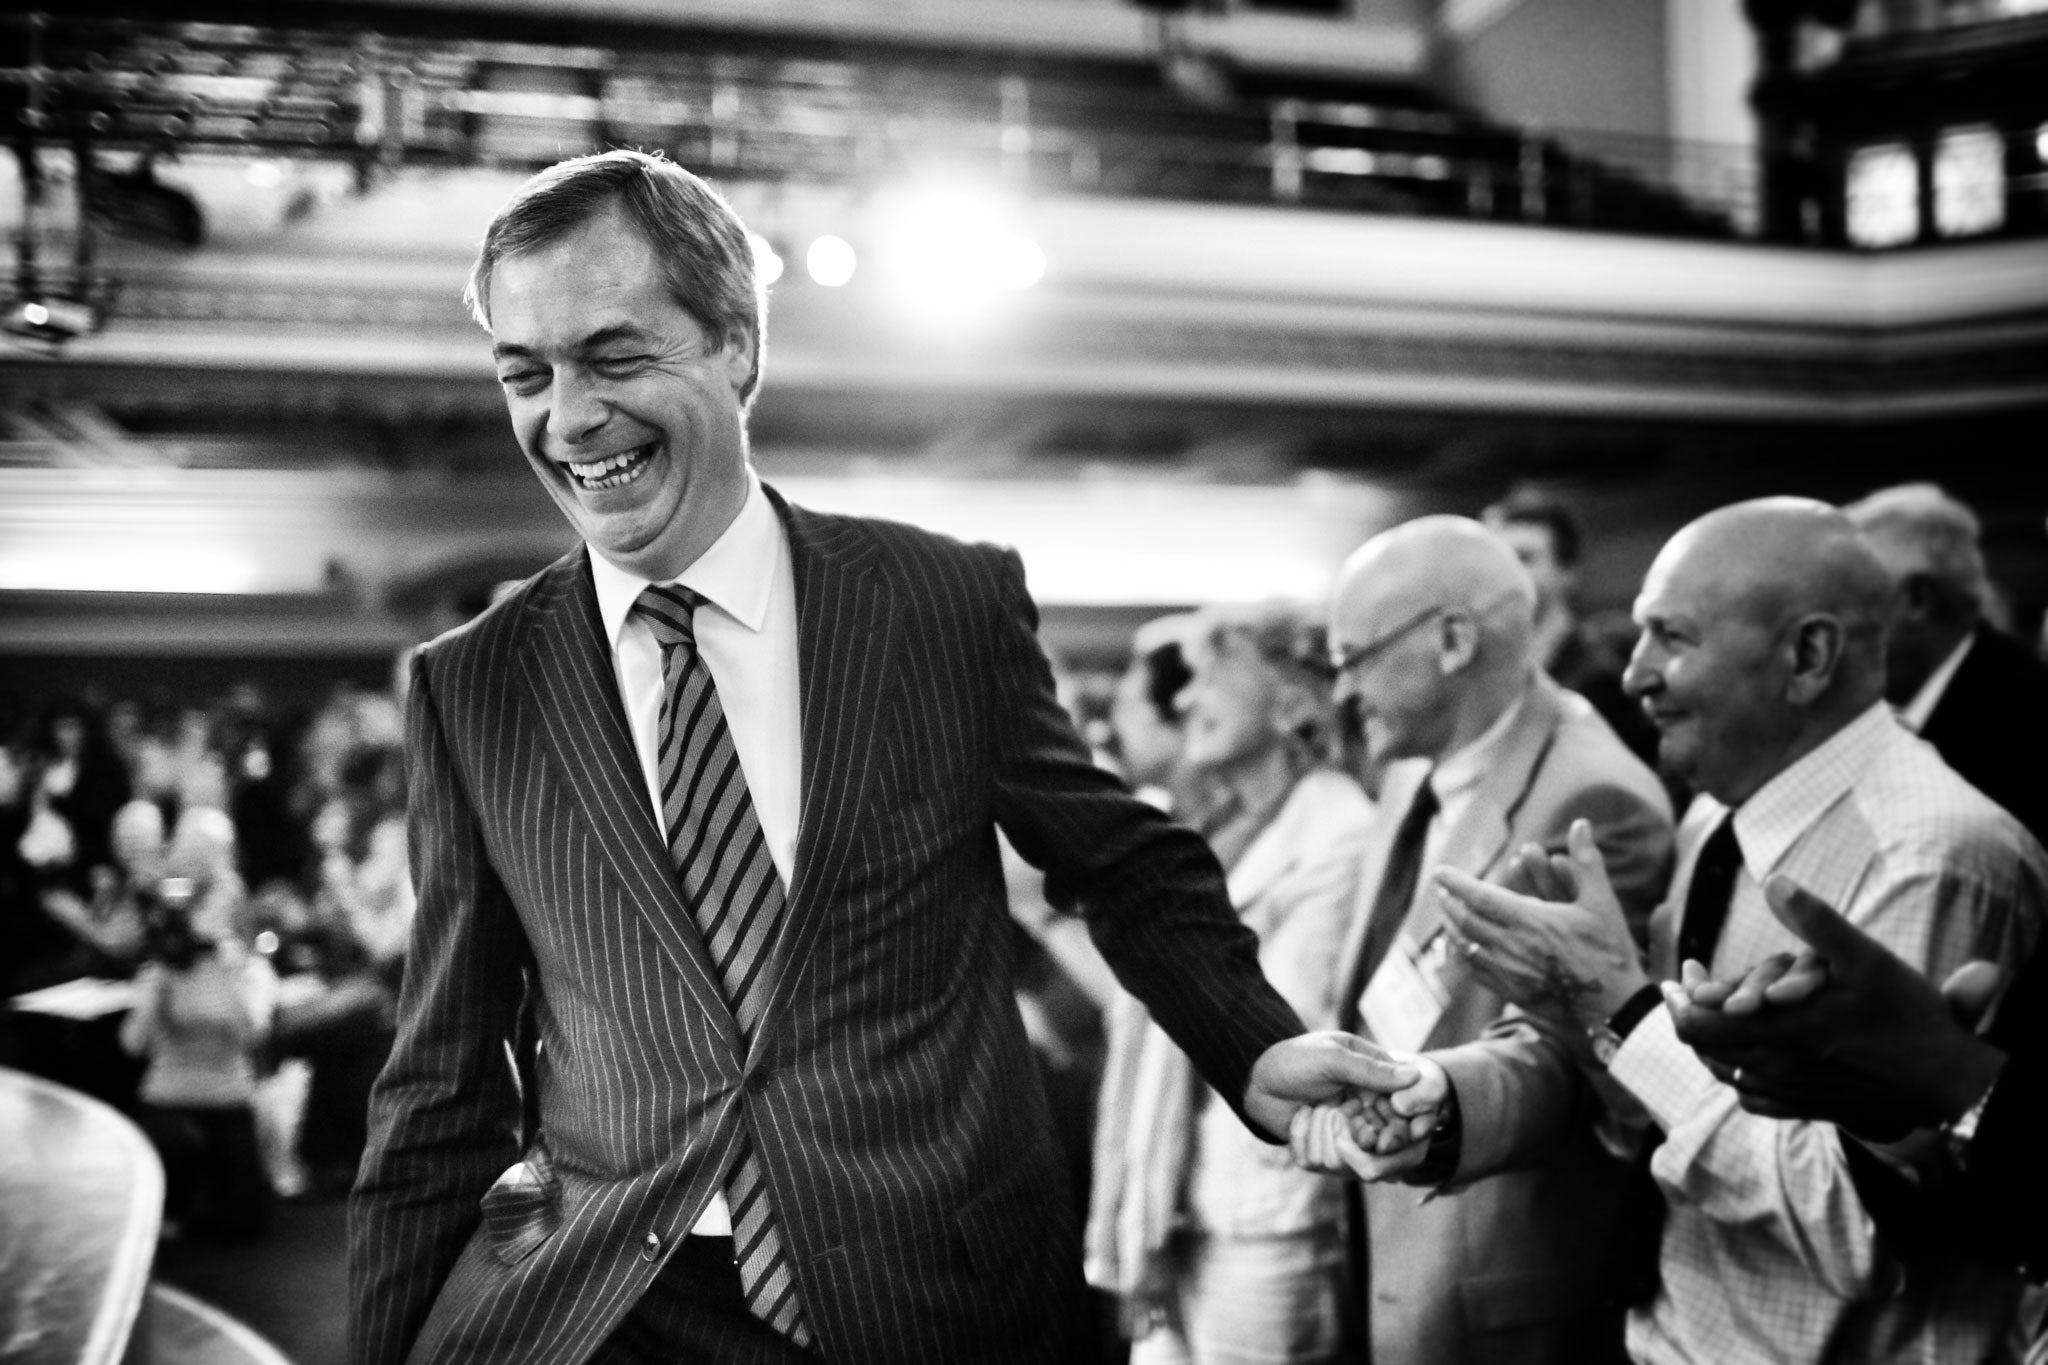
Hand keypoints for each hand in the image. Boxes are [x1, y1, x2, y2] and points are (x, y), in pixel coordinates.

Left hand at [1288, 1054, 1449, 1181]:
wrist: (1256, 1078)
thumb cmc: (1295, 1059)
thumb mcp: (1331, 1056)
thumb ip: (1371, 1070)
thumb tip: (1414, 1076)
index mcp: (1380, 1088)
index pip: (1407, 1121)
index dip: (1399, 1134)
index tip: (1377, 1136)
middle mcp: (1369, 1117)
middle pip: (1387, 1154)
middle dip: (1359, 1142)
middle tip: (1335, 1116)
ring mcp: (1347, 1138)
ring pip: (1351, 1163)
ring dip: (1325, 1134)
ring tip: (1314, 1109)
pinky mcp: (1324, 1152)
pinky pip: (1322, 1164)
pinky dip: (1306, 1141)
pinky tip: (1300, 1118)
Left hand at [1432, 819, 1649, 1030]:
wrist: (1616, 1009)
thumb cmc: (1610, 952)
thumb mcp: (1603, 902)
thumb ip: (1587, 860)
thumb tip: (1581, 823)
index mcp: (1530, 921)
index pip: (1479, 897)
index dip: (1456, 883)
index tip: (1439, 872)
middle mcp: (1512, 946)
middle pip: (1465, 921)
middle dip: (1449, 902)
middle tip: (1440, 890)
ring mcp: (1509, 972)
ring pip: (1466, 946)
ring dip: (1451, 927)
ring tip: (1445, 913)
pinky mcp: (1512, 993)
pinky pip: (1476, 971)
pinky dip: (1462, 955)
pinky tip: (1461, 947)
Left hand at [1665, 874, 2007, 1140]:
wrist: (1947, 1083)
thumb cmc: (1907, 1018)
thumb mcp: (1866, 960)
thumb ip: (1816, 921)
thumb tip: (1774, 881)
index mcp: (1780, 1033)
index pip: (1695, 1026)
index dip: (1678, 1000)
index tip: (1683, 974)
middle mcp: (1775, 1069)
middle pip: (1703, 1047)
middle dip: (1692, 1011)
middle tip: (1696, 984)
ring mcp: (1788, 1094)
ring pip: (1724, 1070)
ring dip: (1712, 1039)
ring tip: (1716, 1009)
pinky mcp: (1804, 1108)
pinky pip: (1750, 1095)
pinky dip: (1738, 1069)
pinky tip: (1749, 1051)